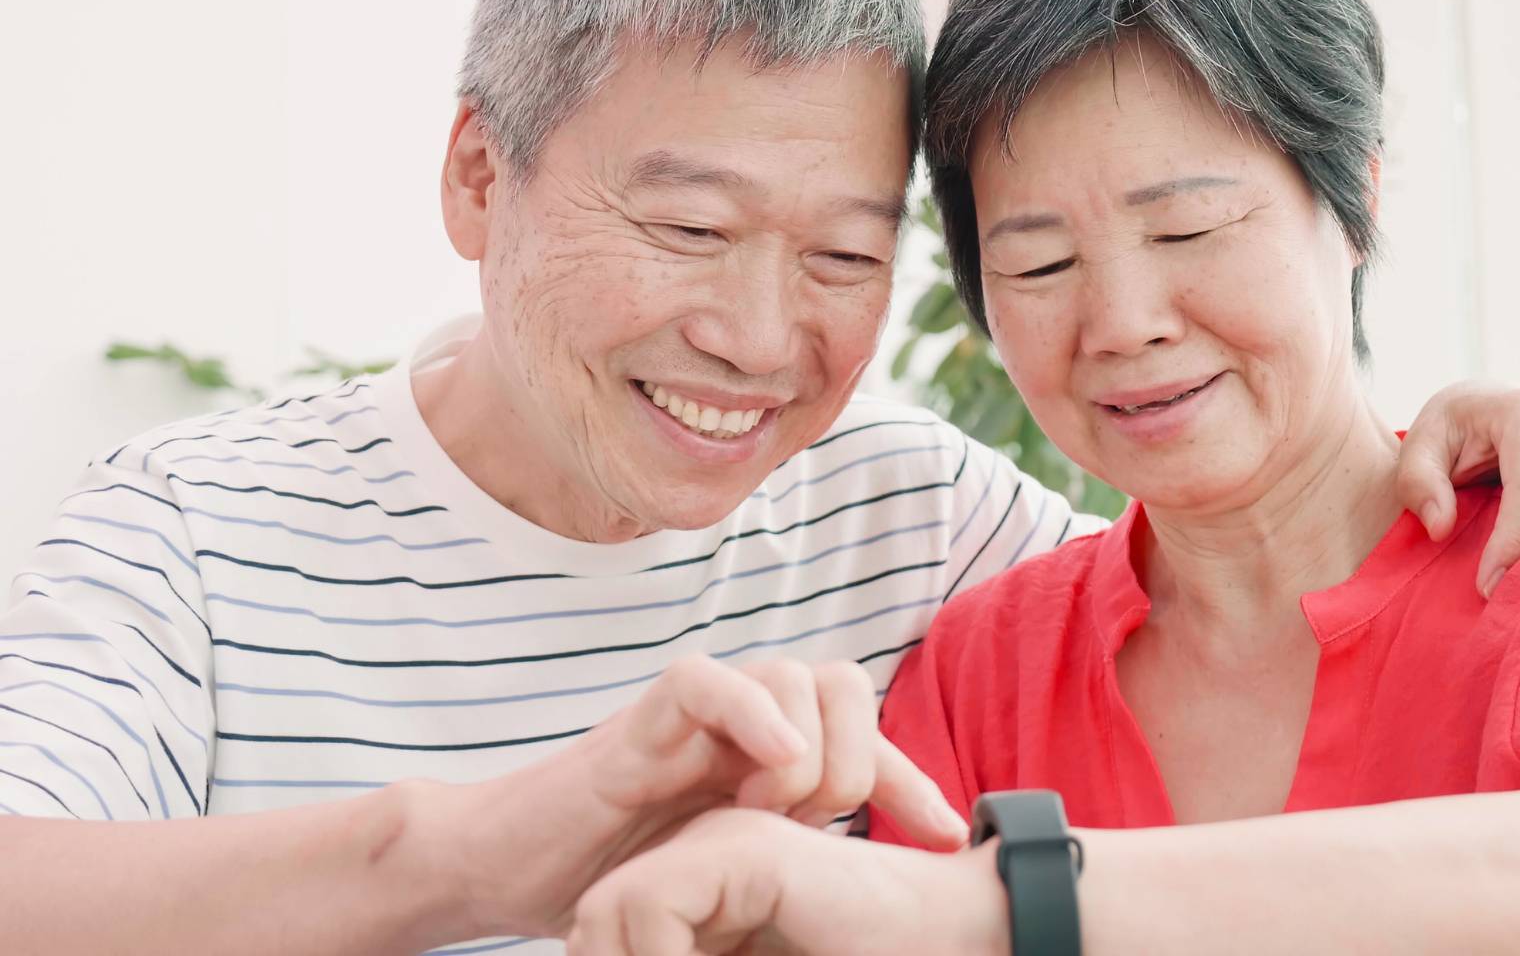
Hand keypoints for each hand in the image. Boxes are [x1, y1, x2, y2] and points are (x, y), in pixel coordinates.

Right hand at [423, 656, 969, 940]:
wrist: (508, 874)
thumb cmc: (618, 882)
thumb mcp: (728, 880)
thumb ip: (786, 867)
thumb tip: (863, 908)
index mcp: (770, 765)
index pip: (868, 743)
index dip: (915, 784)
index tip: (950, 841)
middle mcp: (742, 729)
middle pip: (844, 683)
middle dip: (863, 750)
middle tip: (836, 819)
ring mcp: (694, 719)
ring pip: (791, 671)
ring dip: (810, 740)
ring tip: (789, 809)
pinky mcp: (642, 718)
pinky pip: (708, 680)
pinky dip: (752, 710)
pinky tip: (776, 764)